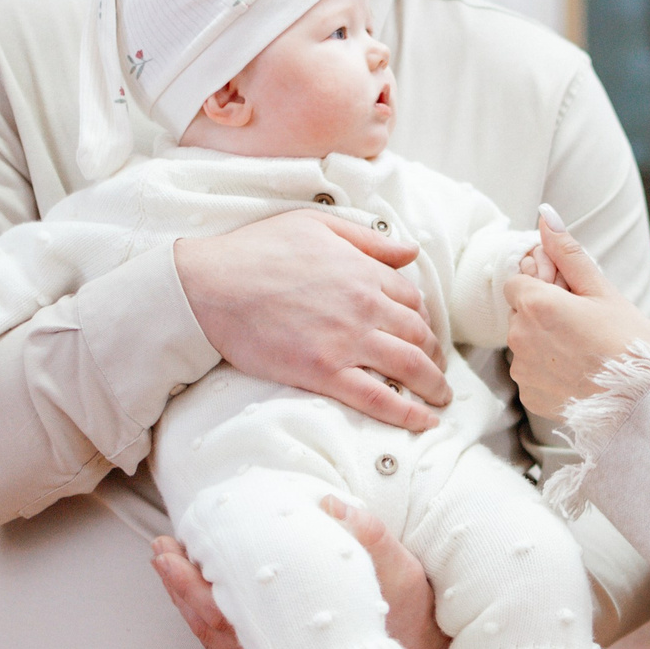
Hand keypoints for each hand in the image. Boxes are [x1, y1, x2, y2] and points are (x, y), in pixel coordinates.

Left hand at [150, 494, 447, 648]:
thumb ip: (367, 537)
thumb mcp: (401, 572)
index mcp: (300, 635)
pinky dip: (207, 618)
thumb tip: (328, 505)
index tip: (179, 548)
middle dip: (181, 587)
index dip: (195, 583)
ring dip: (187, 601)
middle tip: (162, 549)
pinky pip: (230, 645)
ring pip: (217, 638)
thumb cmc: (408, 617)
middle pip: (212, 626)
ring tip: (170, 562)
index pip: (230, 614)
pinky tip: (200, 593)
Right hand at [175, 210, 449, 431]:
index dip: (423, 319)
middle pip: (419, 335)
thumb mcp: (316, 225)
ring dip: (433, 386)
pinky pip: (378, 398)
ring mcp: (346, 341)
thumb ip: (368, 239)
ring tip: (440, 399)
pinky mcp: (324, 372)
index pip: (413, 299)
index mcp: (364, 272)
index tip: (423, 333)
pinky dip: (407, 413)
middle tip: (438, 370)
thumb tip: (411, 251)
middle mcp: (365, 307)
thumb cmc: (256, 250)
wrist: (209, 285)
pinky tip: (423, 422)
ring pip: (409, 367)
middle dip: (435, 355)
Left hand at [504, 212, 649, 419]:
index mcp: (536, 305)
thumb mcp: (603, 290)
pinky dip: (549, 369)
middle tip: (584, 322)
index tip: (570, 295)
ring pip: (526, 343)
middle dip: (544, 312)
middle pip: (521, 312)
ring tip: (584, 350)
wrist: (643, 403)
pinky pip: (532, 372)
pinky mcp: (530, 396)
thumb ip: (568, 253)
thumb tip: (546, 216)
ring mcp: (523, 370)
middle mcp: (520, 338)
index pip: (517, 281)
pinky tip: (579, 371)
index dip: (542, 284)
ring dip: (545, 341)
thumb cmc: (629, 343)